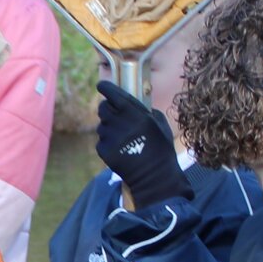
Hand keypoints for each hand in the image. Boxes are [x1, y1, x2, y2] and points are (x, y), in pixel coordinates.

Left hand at [96, 79, 188, 207]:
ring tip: (124, 137)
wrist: (154, 176)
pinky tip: (121, 149)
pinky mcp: (103, 151)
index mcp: (134, 114)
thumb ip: (145, 111)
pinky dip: (108, 142)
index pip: (113, 95)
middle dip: (107, 108)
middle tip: (115, 113)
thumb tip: (134, 105)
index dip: (105, 88)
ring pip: (102, 125)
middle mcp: (119, 123)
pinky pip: (101, 141)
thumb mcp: (160, 124)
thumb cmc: (161, 148)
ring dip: (109, 127)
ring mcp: (109, 138)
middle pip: (103, 108)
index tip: (102, 85)